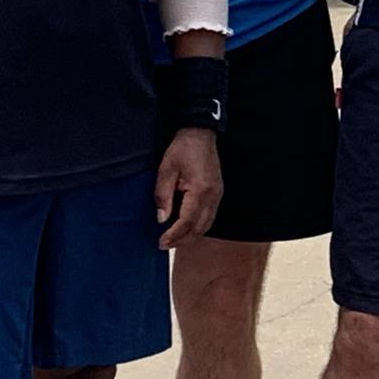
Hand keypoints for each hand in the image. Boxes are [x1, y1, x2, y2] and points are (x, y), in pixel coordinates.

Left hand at [155, 127, 223, 248]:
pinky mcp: (218, 193)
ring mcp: (218, 195)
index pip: (187, 221)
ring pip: (207, 224)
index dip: (174, 235)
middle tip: (165, 245)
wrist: (200, 133)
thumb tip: (161, 218)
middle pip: (200, 228)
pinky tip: (186, 227)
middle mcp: (213, 196)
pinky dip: (198, 226)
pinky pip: (210, 216)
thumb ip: (163, 195)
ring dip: (191, 235)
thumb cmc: (183, 148)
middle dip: (182, 240)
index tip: (161, 242)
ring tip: (174, 240)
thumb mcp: (166, 170)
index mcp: (200, 191)